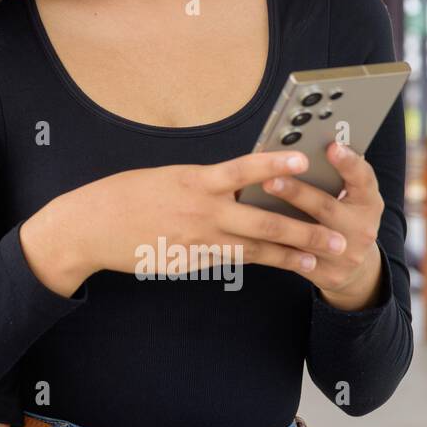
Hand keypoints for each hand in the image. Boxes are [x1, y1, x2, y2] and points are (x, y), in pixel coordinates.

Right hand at [54, 150, 350, 280]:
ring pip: (255, 248)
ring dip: (291, 254)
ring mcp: (197, 239)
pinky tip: (281, 265)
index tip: (303, 160)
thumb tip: (229, 185)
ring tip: (321, 259)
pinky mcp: (189, 260)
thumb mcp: (164, 177)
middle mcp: (201, 210)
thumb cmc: (124, 195)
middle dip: (305, 230)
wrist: (89, 226)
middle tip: (337, 236)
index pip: (244, 169)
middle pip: (264, 220)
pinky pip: (232, 261)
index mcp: (195, 180)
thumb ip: (201, 183)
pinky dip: (260, 262)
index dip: (275, 163)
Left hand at [259, 141, 385, 304]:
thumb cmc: (342, 216)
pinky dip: (273, 245)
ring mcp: (346, 255)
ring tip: (256, 206)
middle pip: (326, 208)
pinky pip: (294, 259)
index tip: (331, 146)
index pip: (364, 179)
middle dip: (297, 193)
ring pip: (308, 237)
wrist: (355, 266)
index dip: (349, 163)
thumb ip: (334, 175)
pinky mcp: (328, 274)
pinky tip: (250, 234)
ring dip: (281, 221)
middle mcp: (362, 229)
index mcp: (369, 202)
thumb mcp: (350, 196)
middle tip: (271, 178)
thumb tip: (303, 145)